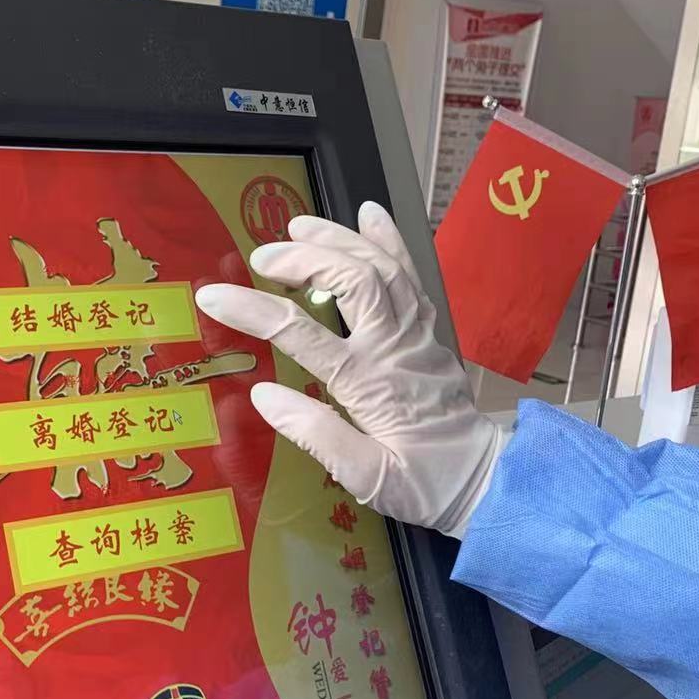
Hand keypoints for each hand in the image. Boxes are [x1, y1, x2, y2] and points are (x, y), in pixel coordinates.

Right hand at [195, 202, 505, 538]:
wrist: (484, 480)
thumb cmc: (425, 484)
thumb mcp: (367, 479)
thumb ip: (317, 436)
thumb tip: (265, 395)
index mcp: (371, 385)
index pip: (303, 335)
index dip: (254, 310)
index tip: (215, 296)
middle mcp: (395, 348)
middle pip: (353, 281)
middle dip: (304, 259)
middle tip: (262, 256)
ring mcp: (416, 335)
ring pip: (382, 269)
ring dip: (339, 241)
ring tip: (298, 226)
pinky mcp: (428, 332)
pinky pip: (410, 277)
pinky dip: (389, 242)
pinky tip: (369, 215)